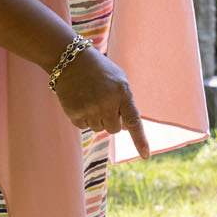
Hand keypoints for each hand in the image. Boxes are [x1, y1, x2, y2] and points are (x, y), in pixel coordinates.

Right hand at [52, 44, 149, 158]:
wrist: (71, 60)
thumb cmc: (99, 71)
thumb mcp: (119, 81)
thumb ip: (125, 102)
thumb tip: (125, 129)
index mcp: (122, 93)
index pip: (133, 121)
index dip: (140, 140)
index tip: (146, 156)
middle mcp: (107, 102)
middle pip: (114, 129)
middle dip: (111, 120)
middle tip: (103, 102)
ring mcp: (90, 108)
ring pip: (99, 128)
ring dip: (96, 118)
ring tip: (90, 98)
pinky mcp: (75, 112)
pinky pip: (83, 126)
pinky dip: (82, 117)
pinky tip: (80, 100)